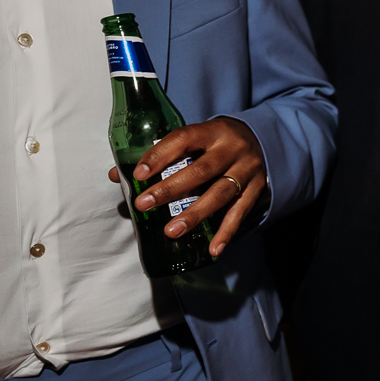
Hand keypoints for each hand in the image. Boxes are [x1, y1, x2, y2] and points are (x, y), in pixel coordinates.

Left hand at [106, 116, 265, 256]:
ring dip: (195, 214)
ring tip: (171, 231)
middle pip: (202, 170)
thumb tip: (118, 176)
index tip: (138, 174)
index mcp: (212, 131)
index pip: (183, 139)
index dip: (159, 156)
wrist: (260, 140)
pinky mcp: (257, 188)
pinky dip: (226, 232)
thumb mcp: (193, 140)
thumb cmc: (215, 143)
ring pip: (220, 193)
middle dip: (171, 189)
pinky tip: (213, 249)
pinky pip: (240, 213)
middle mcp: (232, 149)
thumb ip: (159, 156)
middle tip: (144, 204)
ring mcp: (247, 169)